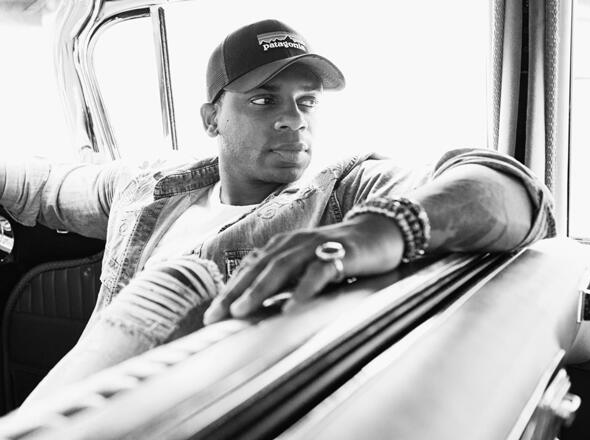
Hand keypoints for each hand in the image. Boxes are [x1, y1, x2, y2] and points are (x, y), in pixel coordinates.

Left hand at [202, 214, 404, 323]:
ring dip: (259, 290)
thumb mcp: (305, 267)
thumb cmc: (337, 254)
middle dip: (234, 292)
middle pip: (257, 267)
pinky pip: (317, 273)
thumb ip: (283, 281)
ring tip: (241, 312)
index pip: (248, 268)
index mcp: (281, 246)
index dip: (228, 290)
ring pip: (281, 268)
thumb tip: (255, 307)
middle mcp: (292, 243)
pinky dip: (302, 291)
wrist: (379, 232)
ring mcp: (314, 247)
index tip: (210, 316)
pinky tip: (290, 309)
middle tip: (215, 316)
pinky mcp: (338, 254)